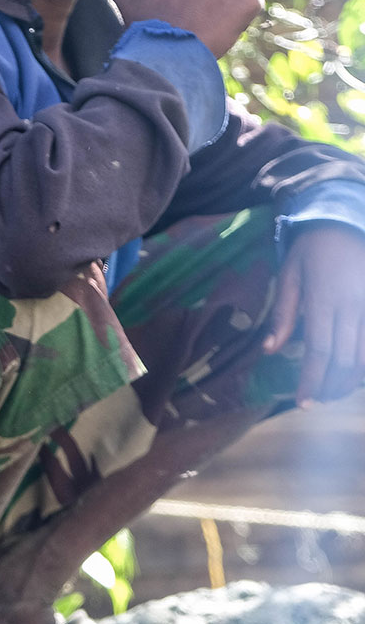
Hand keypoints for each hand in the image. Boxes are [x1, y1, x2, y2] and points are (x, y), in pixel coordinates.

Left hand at [264, 226, 364, 405]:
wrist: (348, 221)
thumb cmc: (312, 249)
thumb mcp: (289, 274)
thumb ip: (282, 313)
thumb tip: (269, 351)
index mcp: (324, 300)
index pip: (319, 350)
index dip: (311, 380)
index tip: (302, 402)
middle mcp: (353, 306)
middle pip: (345, 360)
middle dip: (330, 386)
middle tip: (316, 401)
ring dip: (352, 380)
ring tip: (334, 391)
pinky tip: (355, 373)